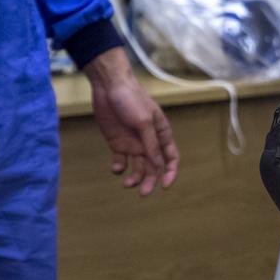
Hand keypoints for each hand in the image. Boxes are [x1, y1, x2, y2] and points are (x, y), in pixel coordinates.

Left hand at [84, 48, 179, 195]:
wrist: (109, 85)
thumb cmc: (131, 99)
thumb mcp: (143, 122)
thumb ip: (151, 144)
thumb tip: (159, 165)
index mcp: (161, 134)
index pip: (171, 158)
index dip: (170, 173)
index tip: (165, 186)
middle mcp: (148, 142)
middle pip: (153, 167)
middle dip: (150, 181)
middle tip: (143, 193)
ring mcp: (133, 143)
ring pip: (138, 167)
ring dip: (134, 178)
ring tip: (126, 183)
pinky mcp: (117, 143)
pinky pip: (120, 161)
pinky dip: (119, 168)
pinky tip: (116, 168)